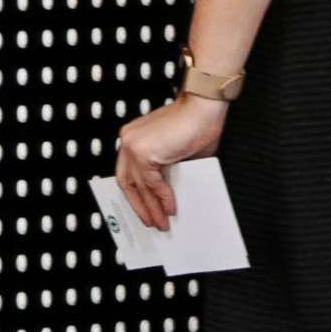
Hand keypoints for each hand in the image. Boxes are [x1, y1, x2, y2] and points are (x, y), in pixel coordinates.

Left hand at [115, 91, 228, 232]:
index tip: (144, 210)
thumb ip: (166, 171)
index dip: (136, 194)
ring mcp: (133, 146)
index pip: (127, 173)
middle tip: (151, 222)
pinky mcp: (143, 152)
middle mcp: (128, 140)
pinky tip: (171, 209)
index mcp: (132, 138)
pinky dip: (162, 199)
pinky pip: (152, 184)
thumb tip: (167, 197)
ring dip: (152, 208)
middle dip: (140, 206)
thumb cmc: (195, 124)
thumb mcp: (174, 152)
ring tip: (163, 223)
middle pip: (127, 182)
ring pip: (140, 187)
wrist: (203, 107)